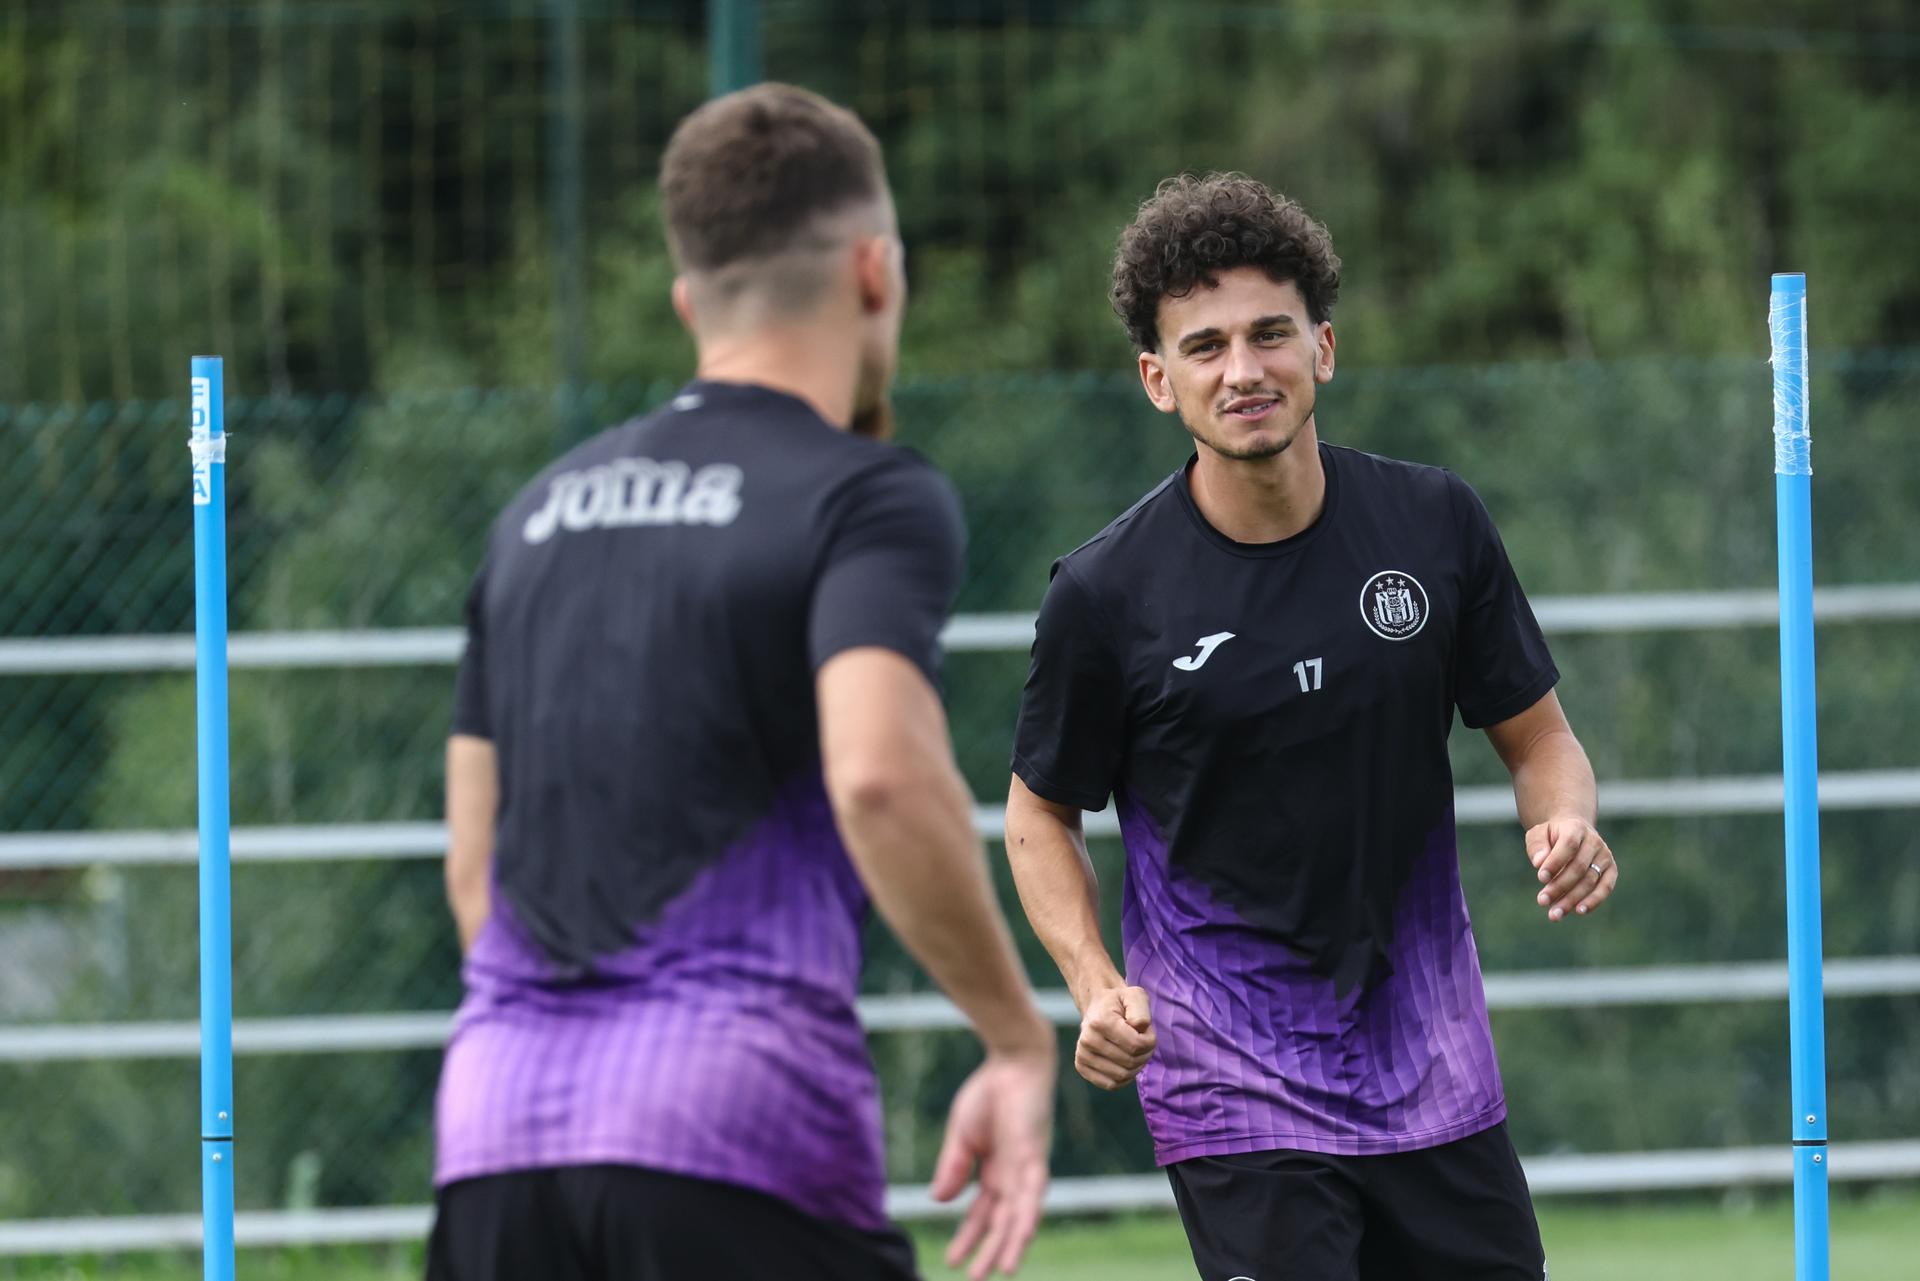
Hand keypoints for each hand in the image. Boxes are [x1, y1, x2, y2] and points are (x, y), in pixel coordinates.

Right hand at [931, 1047, 1054, 1279]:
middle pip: (1002, 1223)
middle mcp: (1015, 1177)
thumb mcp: (961, 1136)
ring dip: (1011, 1245)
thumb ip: (952, 1168)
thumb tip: (938, 1202)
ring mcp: (1026, 1169)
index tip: (950, 1262)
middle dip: (989, 1252)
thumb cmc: (988, 1093)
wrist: (1012, 1060)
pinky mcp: (1034, 1157)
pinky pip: (1032, 1194)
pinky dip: (1027, 1217)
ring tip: (1002, 1273)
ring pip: (1021, 1217)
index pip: (982, 1215)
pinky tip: (1021, 1239)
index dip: (967, 1238)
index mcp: (996, 1172)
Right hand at [1073, 985, 1155, 1090]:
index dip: (1150, 1040)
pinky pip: (1111, 1084)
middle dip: (1144, 1054)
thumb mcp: (1135, 996)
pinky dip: (1124, 1078)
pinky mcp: (1082, 1067)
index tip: (1147, 1030)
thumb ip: (1141, 1009)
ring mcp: (1082, 1055)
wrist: (1097, 1007)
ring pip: (1122, 1076)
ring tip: (1134, 1050)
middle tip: (1142, 1040)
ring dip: (1136, 1066)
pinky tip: (1125, 1062)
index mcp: (1100, 1021)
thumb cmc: (1120, 1003)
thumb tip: (1138, 1027)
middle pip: (1130, 1062)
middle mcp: (1087, 1039)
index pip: (1136, 1045)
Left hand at [1527, 815, 1616, 920]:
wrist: (1572, 833)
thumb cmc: (1551, 837)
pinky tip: (1578, 911)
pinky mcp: (1611, 870)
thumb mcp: (1538, 835)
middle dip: (1559, 886)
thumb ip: (1537, 846)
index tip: (1540, 878)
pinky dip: (1593, 901)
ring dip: (1572, 899)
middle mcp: (1594, 841)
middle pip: (1578, 867)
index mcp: (1576, 828)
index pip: (1568, 846)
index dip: (1555, 862)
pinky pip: (1605, 888)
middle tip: (1542, 901)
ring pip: (1590, 881)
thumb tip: (1539, 863)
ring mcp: (1605, 856)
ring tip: (1555, 914)